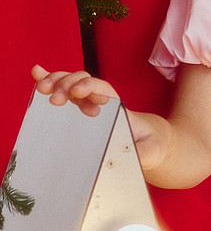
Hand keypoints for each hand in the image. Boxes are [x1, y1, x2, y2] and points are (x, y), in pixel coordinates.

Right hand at [31, 65, 169, 171]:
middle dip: (67, 84)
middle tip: (54, 98)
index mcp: (118, 107)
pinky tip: (37, 74)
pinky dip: (51, 80)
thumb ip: (144, 152)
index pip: (103, 89)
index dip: (90, 86)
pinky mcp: (80, 107)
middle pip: (83, 81)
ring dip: (56, 81)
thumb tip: (132, 155)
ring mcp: (90, 101)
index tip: (77, 92)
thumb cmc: (150, 144)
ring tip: (42, 88)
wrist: (151, 140)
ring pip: (71, 82)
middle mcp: (102, 99)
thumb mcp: (152, 150)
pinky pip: (65, 91)